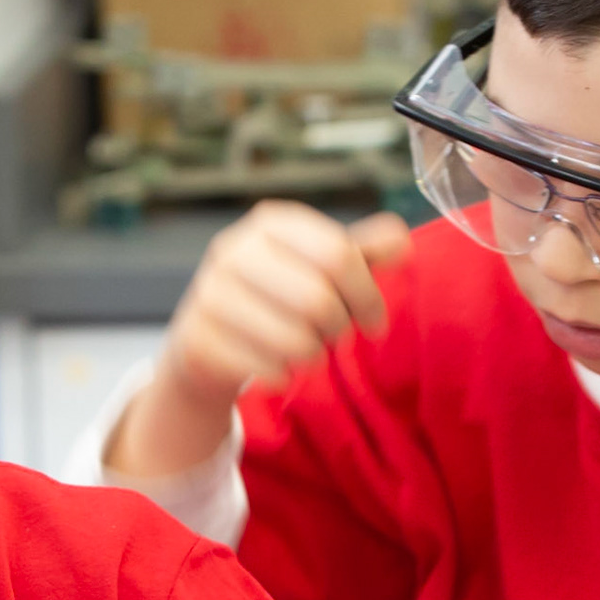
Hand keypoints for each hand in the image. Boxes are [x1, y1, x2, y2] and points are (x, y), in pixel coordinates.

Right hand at [111, 201, 411, 476]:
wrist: (205, 340)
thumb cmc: (274, 298)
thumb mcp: (317, 267)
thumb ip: (361, 253)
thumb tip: (402, 241)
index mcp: (271, 223)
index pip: (338, 254)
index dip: (367, 294)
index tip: (375, 321)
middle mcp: (233, 251)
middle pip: (318, 299)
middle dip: (339, 328)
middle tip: (336, 337)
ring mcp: (209, 295)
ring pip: (294, 339)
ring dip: (313, 355)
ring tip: (305, 350)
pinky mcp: (198, 340)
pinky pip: (265, 369)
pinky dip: (283, 376)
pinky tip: (278, 368)